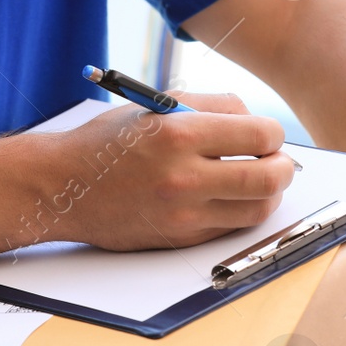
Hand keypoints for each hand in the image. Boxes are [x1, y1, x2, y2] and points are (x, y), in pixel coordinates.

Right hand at [45, 92, 297, 250]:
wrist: (62, 186)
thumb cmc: (108, 142)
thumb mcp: (157, 107)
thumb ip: (212, 107)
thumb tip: (257, 122)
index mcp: (178, 133)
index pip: (260, 136)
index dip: (273, 134)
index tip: (268, 135)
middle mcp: (183, 176)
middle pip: (269, 178)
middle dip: (284, 167)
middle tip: (278, 161)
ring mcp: (182, 213)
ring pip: (257, 210)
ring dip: (269, 194)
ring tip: (259, 180)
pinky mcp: (179, 239)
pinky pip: (230, 228)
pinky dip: (241, 212)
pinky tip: (231, 197)